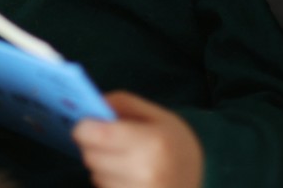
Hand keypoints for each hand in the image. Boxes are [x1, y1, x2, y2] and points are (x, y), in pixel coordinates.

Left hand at [73, 91, 204, 187]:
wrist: (197, 186)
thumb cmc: (177, 147)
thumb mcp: (160, 116)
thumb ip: (124, 103)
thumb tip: (92, 104)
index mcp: (151, 143)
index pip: (97, 135)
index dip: (84, 127)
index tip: (86, 123)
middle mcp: (144, 173)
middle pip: (91, 155)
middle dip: (92, 145)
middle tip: (108, 140)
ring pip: (94, 174)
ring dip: (101, 165)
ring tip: (125, 161)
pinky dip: (108, 181)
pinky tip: (127, 177)